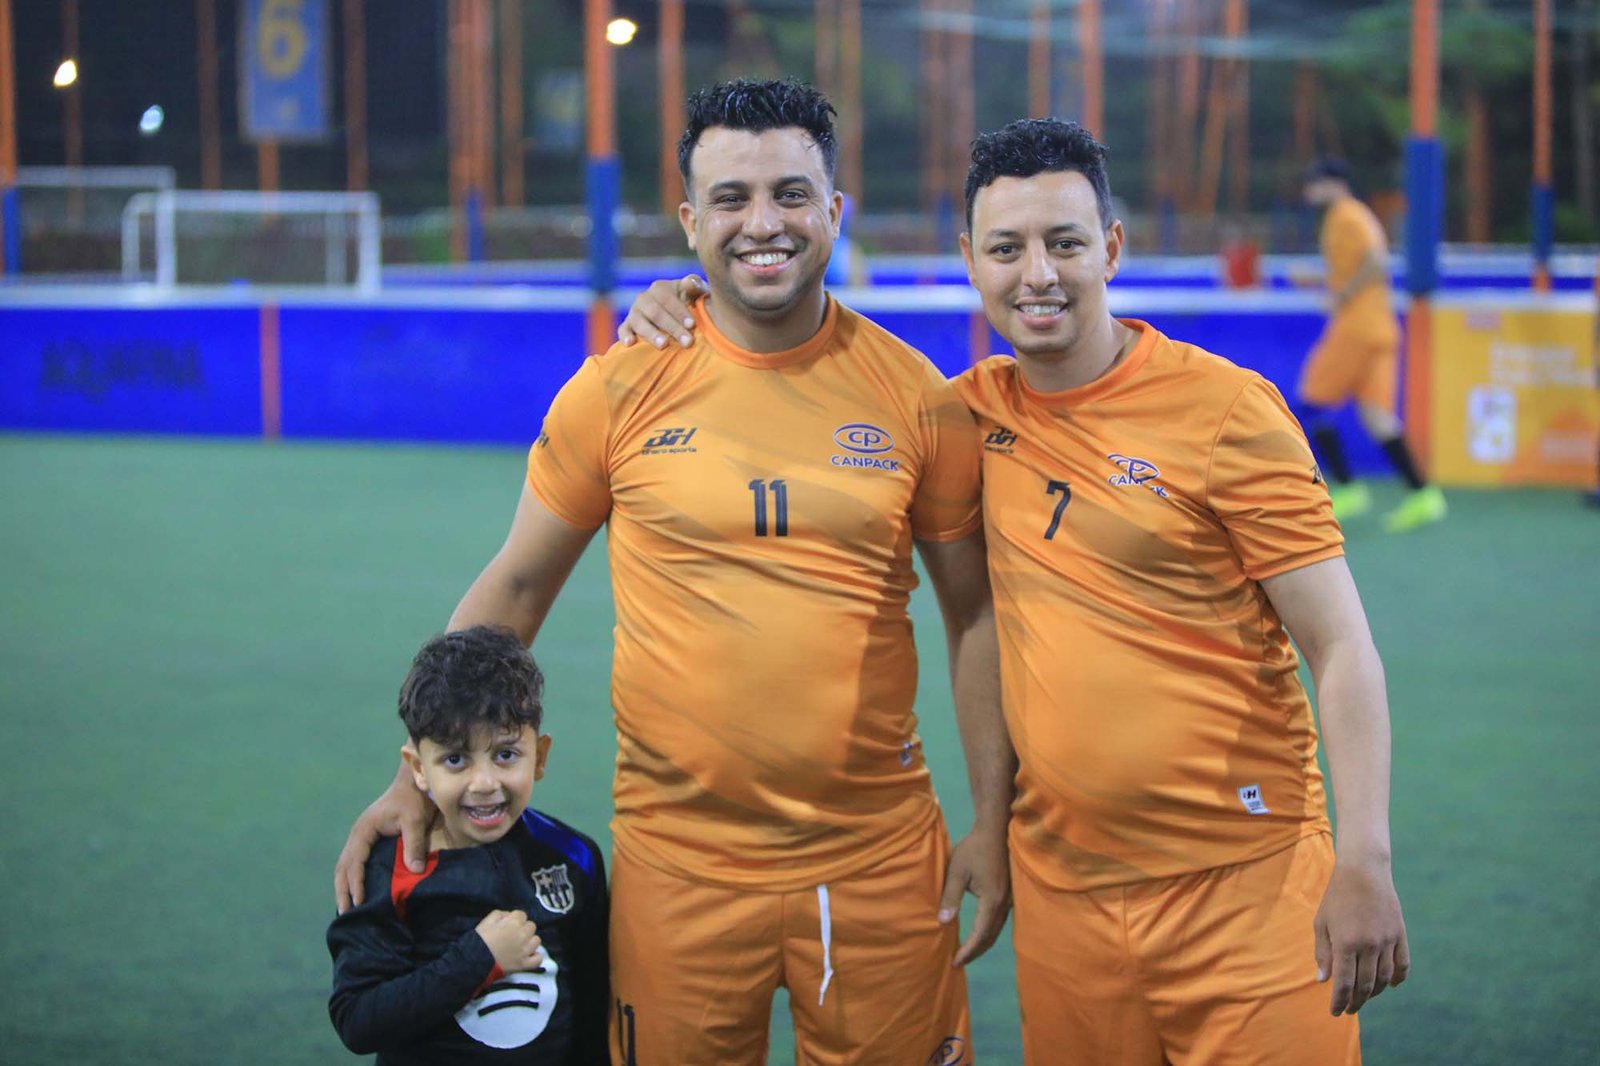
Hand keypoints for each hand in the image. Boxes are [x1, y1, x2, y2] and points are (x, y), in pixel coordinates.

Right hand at [334, 764, 437, 912]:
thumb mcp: (414, 820)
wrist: (413, 782)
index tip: (358, 903)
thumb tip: (415, 871)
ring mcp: (361, 837)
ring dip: (344, 886)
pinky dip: (352, 877)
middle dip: (342, 890)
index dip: (355, 884)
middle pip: (343, 867)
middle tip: (345, 913)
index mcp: (363, 831)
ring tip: (345, 908)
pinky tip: (356, 890)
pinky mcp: (369, 839)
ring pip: (345, 865)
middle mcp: (357, 835)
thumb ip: (413, 845)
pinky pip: (356, 862)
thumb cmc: (413, 799)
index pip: (354, 863)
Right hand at [476, 909, 543, 972]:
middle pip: (531, 926)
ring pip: (536, 941)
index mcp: (513, 923)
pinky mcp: (524, 964)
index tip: (509, 924)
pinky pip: (538, 959)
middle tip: (513, 935)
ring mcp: (525, 951)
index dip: (515, 919)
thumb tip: (509, 915)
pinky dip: (534, 957)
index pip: (522, 915)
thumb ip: (500, 914)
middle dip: (523, 928)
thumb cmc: (479, 940)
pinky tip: (528, 956)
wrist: (474, 961)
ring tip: (520, 945)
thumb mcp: (487, 920)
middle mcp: (523, 935)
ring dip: (530, 941)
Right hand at [617, 275, 706, 348]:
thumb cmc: (691, 304)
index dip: (679, 311)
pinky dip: (625, 335)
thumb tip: (689, 282)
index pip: (667, 298)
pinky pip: (623, 329)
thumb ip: (695, 286)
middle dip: (672, 327)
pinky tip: (630, 343)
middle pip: (655, 312)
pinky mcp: (628, 326)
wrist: (679, 318)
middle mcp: (644, 298)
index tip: (692, 325)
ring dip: (651, 334)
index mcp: (659, 288)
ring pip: (639, 322)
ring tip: (663, 345)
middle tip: (687, 342)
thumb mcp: (696, 293)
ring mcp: (634, 313)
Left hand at [937, 824, 1010, 966]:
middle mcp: (1005, 905)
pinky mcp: (1010, 894)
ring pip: (997, 930)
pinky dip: (989, 932)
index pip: (980, 935)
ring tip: (967, 951)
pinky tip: (980, 932)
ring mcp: (1011, 900)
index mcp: (992, 901)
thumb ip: (950, 897)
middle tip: (959, 961)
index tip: (955, 962)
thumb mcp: (956, 871)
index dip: (968, 951)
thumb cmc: (974, 848)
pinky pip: (1000, 921)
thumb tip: (942, 923)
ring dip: (982, 943)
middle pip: (991, 937)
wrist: (997, 829)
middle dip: (975, 951)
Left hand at [1314, 856, 1409, 1014]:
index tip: (1335, 1012)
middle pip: (1365, 986)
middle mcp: (1368, 945)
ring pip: (1384, 979)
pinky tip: (1390, 985)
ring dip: (1375, 993)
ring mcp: (1387, 941)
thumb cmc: (1336, 897)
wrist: (1364, 872)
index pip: (1344, 983)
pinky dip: (1397, 979)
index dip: (1339, 1001)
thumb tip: (1323, 981)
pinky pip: (1402, 965)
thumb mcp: (1321, 923)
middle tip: (1349, 1009)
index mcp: (1346, 943)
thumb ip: (1323, 953)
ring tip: (1364, 997)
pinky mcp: (1400, 935)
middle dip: (1356, 1002)